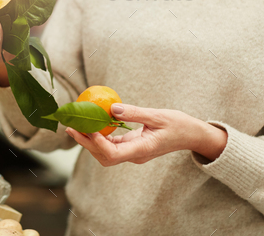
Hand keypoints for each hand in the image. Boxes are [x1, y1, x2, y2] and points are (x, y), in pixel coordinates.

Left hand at [66, 103, 227, 165]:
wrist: (192, 136)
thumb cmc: (179, 125)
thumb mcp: (158, 115)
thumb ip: (135, 113)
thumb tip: (112, 108)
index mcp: (142, 150)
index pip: (113, 154)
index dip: (97, 144)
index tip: (87, 129)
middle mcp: (134, 155)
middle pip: (104, 156)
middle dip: (86, 143)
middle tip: (70, 127)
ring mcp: (132, 153)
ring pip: (105, 152)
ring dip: (89, 140)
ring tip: (74, 126)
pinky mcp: (131, 146)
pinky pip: (111, 144)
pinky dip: (99, 135)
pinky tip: (90, 124)